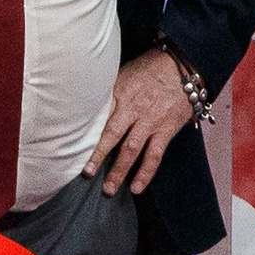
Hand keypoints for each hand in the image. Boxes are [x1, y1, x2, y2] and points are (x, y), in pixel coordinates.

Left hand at [88, 47, 198, 195]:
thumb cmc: (150, 67)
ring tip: (109, 189)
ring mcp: (150, 121)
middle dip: (98, 156)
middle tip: (87, 174)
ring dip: (119, 171)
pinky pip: (154, 155)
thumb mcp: (124, 73)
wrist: (182, 65)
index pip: (99, 116)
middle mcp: (133, 109)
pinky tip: (136, 187)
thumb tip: (88, 106)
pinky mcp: (166, 130)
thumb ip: (109, 92)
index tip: (71, 146)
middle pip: (111, 135)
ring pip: (131, 150)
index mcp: (119, 93)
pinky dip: (145, 173)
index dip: (85, 132)